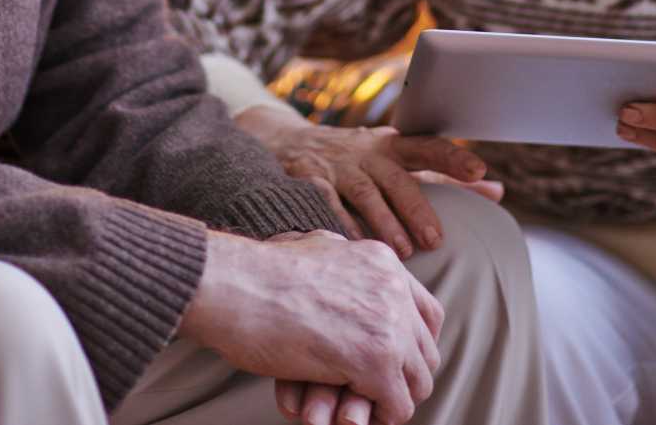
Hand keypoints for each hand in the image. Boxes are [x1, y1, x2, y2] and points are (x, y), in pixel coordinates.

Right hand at [179, 229, 442, 424]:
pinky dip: (378, 417)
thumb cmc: (254, 272)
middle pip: (425, 351)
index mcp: (381, 261)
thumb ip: (344, 264)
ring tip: (356, 408)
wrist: (229, 284)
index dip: (410, 344)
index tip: (391, 363)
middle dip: (400, 377)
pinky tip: (348, 416)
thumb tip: (349, 276)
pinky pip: (396, 406)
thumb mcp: (315, 248)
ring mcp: (389, 324)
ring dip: (387, 400)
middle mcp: (394, 288)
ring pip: (417, 382)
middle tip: (369, 394)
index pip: (426, 313)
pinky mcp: (375, 360)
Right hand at [238, 104, 494, 257]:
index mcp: (392, 146)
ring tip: (405, 253)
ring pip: (365, 194)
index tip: (478, 170)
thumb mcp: (397, 160)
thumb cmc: (357, 160)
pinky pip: (327, 203)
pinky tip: (355, 246)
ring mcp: (336, 165)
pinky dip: (341, 223)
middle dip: (417, 207)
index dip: (452, 157)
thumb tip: (497, 190)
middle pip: (397, 178)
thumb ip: (444, 176)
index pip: (427, 147)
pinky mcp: (307, 179)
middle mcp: (366, 152)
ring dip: (385, 222)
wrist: (286, 143)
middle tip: (435, 239)